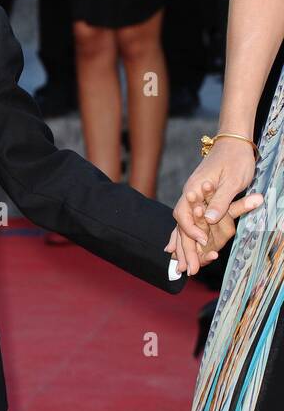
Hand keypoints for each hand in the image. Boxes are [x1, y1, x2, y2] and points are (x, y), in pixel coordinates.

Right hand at [172, 135, 258, 270]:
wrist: (234, 141)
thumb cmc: (236, 159)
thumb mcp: (233, 180)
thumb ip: (220, 200)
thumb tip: (209, 219)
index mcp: (193, 189)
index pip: (184, 215)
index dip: (192, 231)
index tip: (204, 242)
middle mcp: (189, 195)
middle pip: (180, 225)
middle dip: (184, 248)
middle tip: (189, 270)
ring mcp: (192, 197)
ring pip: (182, 226)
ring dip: (181, 247)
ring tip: (180, 268)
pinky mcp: (198, 199)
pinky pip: (187, 222)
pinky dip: (182, 236)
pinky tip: (173, 249)